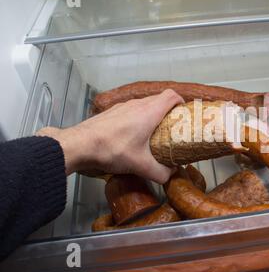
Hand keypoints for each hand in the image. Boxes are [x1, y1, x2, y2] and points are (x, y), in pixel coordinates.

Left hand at [36, 89, 183, 183]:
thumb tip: (171, 176)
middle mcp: (137, 104)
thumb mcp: (140, 165)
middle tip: (173, 128)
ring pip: (144, 104)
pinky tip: (132, 135)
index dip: (181, 102)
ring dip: (153, 115)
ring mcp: (122, 106)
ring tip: (154, 133)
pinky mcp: (111, 112)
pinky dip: (138, 118)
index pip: (171, 96)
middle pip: (159, 99)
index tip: (185, 114)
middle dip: (169, 111)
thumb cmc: (113, 150)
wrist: (80, 145)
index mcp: (149, 112)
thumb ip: (160, 173)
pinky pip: (131, 110)